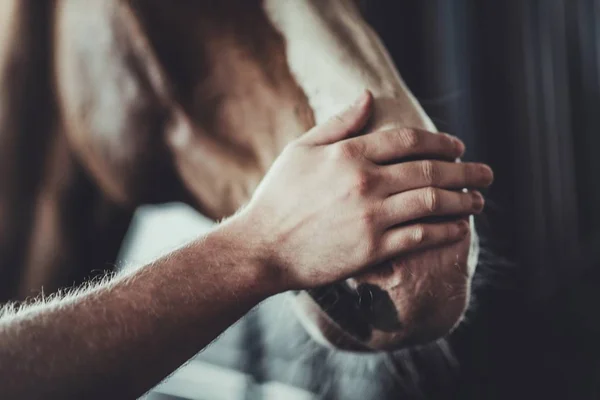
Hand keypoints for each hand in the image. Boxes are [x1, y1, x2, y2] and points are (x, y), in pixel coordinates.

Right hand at [238, 90, 492, 290]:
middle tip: (486, 173)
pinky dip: (445, 230)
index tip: (458, 146)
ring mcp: (370, 217)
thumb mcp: (301, 150)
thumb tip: (368, 97)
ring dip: (462, 200)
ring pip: (431, 202)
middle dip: (464, 170)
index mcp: (348, 154)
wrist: (262, 247)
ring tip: (479, 200)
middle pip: (429, 170)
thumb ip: (338, 124)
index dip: (439, 141)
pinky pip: (420, 236)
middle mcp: (364, 182)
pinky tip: (459, 228)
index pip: (407, 140)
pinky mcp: (372, 250)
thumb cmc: (278, 197)